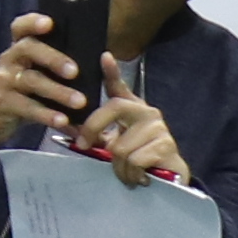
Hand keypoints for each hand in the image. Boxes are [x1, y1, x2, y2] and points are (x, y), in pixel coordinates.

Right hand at [0, 13, 91, 150]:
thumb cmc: (20, 92)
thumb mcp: (30, 73)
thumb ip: (51, 65)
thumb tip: (93, 63)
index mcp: (19, 49)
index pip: (21, 27)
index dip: (33, 21)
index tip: (50, 22)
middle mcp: (9, 60)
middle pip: (28, 48)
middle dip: (53, 58)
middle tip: (75, 71)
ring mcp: (4, 81)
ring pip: (31, 81)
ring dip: (58, 91)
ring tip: (80, 102)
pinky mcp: (3, 103)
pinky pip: (28, 108)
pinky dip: (47, 115)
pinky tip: (64, 121)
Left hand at [66, 83, 188, 193]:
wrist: (167, 182)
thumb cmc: (137, 162)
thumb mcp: (112, 146)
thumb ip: (96, 136)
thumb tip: (71, 129)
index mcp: (131, 111)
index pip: (120, 87)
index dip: (112, 72)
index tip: (104, 56)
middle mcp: (146, 113)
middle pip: (114, 107)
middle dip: (93, 127)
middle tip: (85, 145)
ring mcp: (158, 127)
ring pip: (121, 146)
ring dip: (118, 167)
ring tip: (127, 173)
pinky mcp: (166, 144)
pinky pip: (134, 160)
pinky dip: (131, 175)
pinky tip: (140, 178)